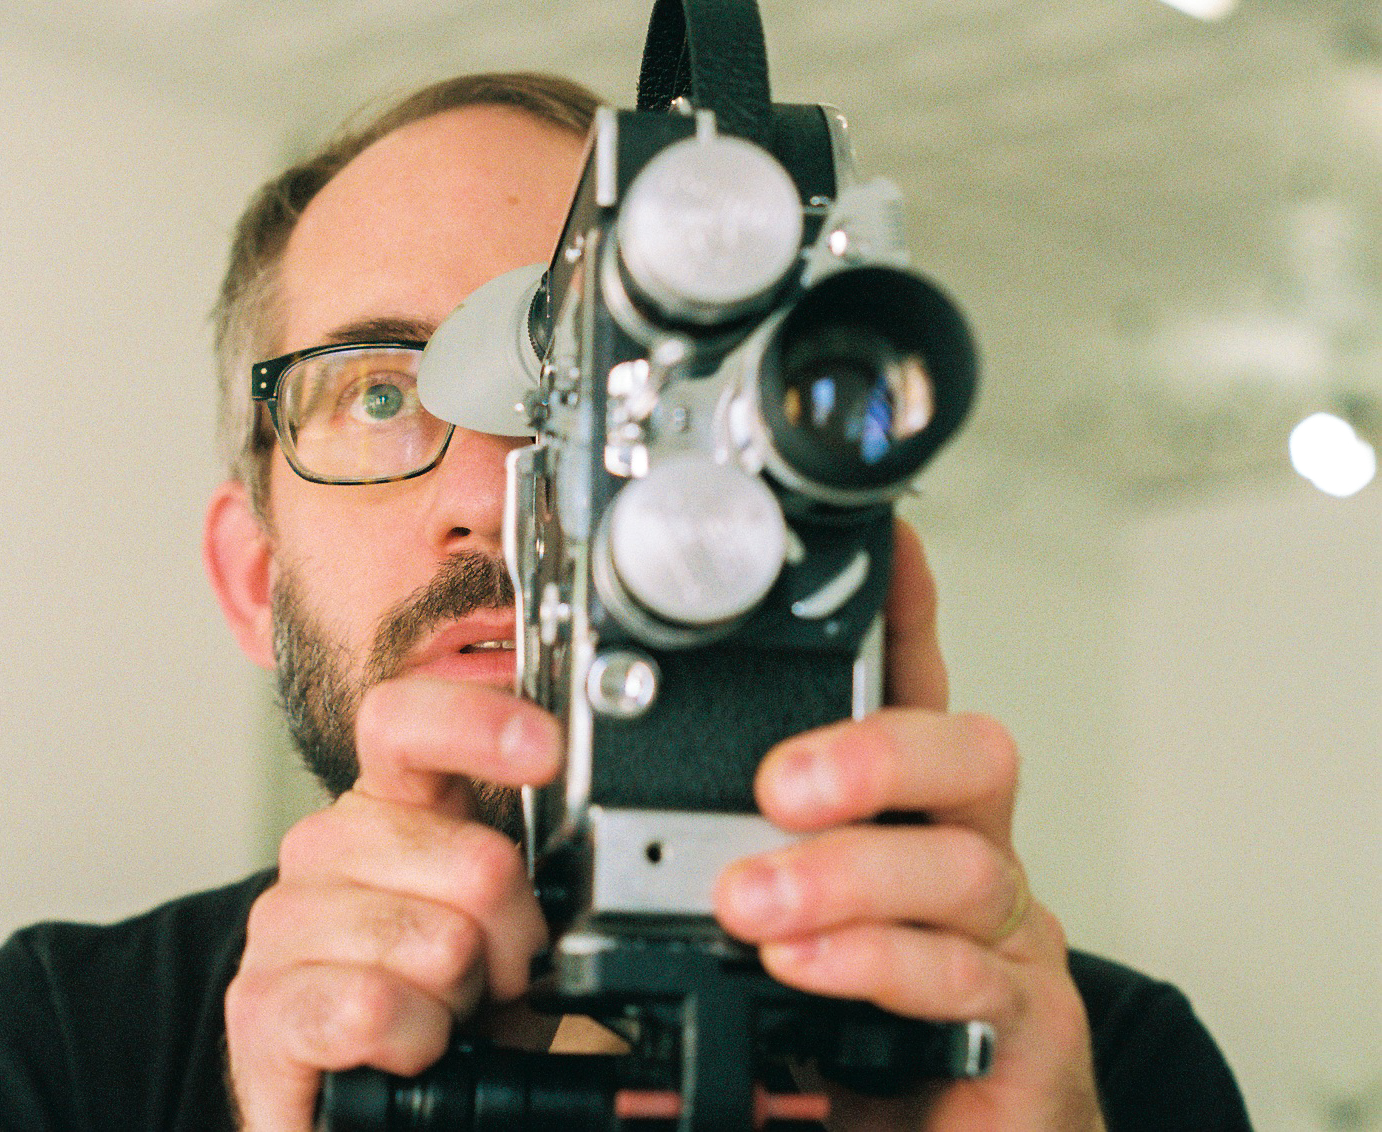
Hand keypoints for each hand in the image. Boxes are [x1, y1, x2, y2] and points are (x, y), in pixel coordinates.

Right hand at [223, 678, 561, 1131]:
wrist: (357, 1105)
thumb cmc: (436, 1006)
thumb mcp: (502, 929)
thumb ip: (526, 873)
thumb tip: (578, 851)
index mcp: (387, 805)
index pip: (407, 722)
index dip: (480, 725)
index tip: (546, 750)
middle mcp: (325, 847)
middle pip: (476, 861)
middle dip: (514, 940)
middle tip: (490, 978)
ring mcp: (284, 922)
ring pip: (437, 943)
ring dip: (462, 1002)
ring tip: (440, 1016)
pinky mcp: (259, 1007)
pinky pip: (373, 1007)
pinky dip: (415, 1043)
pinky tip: (405, 1049)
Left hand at [714, 520, 1106, 1130]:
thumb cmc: (820, 1048)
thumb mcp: (731, 943)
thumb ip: (679, 880)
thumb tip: (569, 826)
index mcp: (888, 820)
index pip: (904, 695)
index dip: (903, 615)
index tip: (883, 547)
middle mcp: (956, 859)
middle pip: (966, 752)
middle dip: (876, 748)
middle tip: (779, 784)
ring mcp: (1000, 940)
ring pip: (962, 862)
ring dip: (848, 873)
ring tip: (751, 903)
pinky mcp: (1025, 1027)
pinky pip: (968, 974)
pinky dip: (880, 963)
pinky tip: (809, 966)